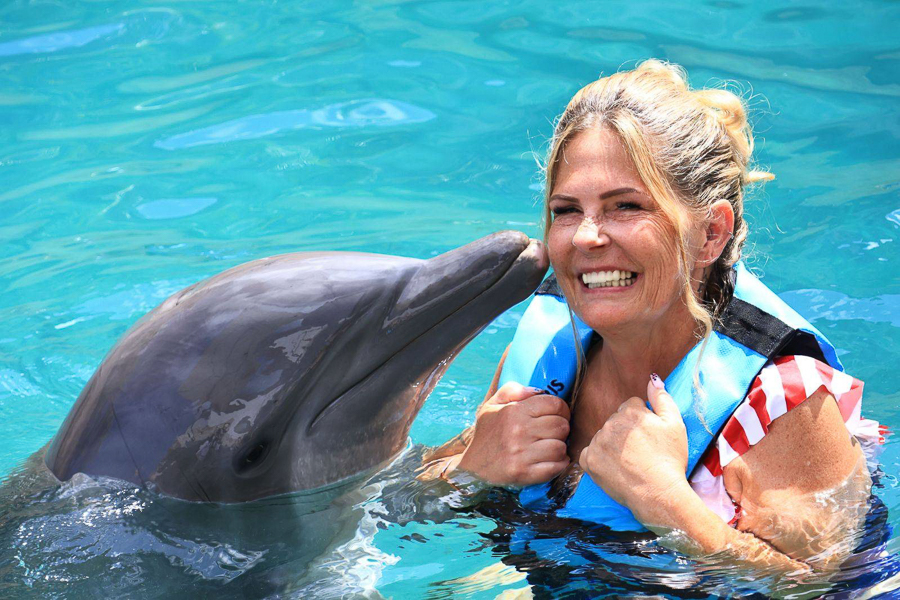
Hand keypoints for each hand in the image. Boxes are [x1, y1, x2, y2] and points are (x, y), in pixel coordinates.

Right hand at [456, 382, 570, 485]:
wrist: (473, 467)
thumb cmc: (487, 434)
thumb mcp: (492, 405)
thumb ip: (512, 390)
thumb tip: (537, 390)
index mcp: (513, 411)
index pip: (554, 404)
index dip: (561, 409)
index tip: (557, 414)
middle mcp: (518, 431)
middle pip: (561, 426)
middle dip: (561, 428)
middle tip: (553, 432)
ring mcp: (521, 454)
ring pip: (560, 447)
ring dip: (559, 447)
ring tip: (551, 446)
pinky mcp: (525, 473)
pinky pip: (555, 467)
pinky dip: (558, 464)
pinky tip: (552, 460)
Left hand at [579, 375, 689, 525]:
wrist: (659, 494)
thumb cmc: (670, 460)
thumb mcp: (675, 425)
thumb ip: (662, 398)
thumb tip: (652, 378)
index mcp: (630, 411)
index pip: (631, 406)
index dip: (642, 421)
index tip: (648, 437)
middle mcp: (610, 423)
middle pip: (616, 421)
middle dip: (626, 432)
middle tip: (640, 451)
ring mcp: (597, 442)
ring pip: (603, 436)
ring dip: (612, 445)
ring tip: (629, 462)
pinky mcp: (589, 460)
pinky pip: (590, 453)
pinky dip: (599, 460)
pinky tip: (614, 468)